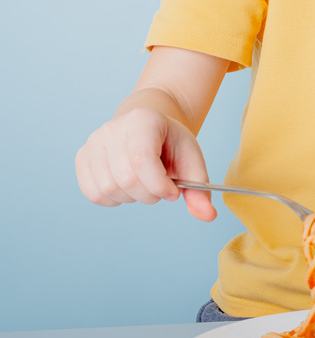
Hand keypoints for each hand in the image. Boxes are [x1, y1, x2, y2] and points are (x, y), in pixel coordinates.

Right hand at [75, 108, 216, 220]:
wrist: (149, 126)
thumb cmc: (171, 144)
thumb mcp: (192, 161)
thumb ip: (200, 190)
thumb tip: (208, 216)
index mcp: (143, 121)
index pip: (142, 160)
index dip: (159, 185)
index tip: (174, 191)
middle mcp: (113, 129)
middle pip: (125, 179)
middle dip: (150, 195)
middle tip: (161, 189)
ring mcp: (94, 143)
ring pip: (108, 189)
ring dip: (133, 198)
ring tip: (144, 185)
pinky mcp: (83, 158)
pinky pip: (94, 193)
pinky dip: (114, 200)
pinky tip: (128, 189)